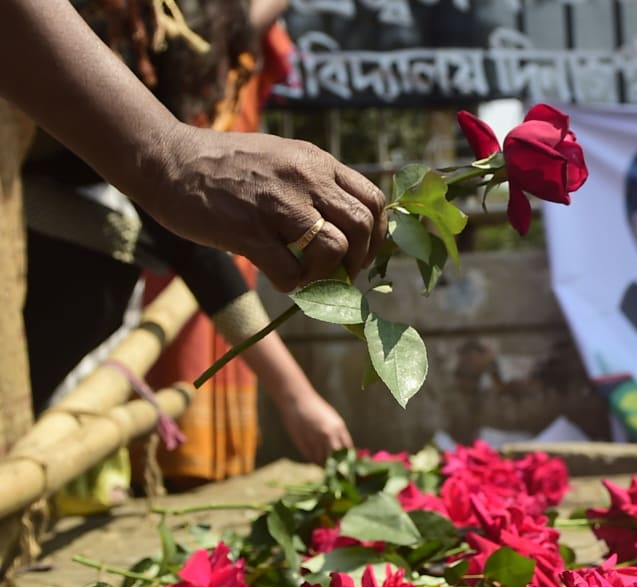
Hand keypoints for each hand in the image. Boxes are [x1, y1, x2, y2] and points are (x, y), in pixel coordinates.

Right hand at [143, 125, 386, 291]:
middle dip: (360, 260)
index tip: (364, 252)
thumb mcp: (282, 158)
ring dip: (328, 275)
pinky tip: (279, 279)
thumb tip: (344, 227)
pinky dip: (292, 286)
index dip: (378, 234)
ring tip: (309, 278)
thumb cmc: (223, 164)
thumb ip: (314, 184)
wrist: (166, 159)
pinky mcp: (249, 231)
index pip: (374, 199)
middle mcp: (305, 178)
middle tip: (342, 274)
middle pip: (363, 226)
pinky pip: (291, 273)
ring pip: (335, 249)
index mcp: (317, 162)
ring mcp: (278, 204)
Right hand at [277, 391, 353, 463]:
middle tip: (336, 471)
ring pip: (322, 461)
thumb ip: (337, 434)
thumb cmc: (315, 408)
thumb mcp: (331, 420)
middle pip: (337, 459)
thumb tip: (343, 452)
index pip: (348, 450)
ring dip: (324, 465)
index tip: (346, 466)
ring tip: (324, 466)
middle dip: (337, 467)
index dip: (348, 460)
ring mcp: (315, 439)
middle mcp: (329, 435)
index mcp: (339, 428)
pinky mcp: (303, 442)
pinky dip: (314, 460)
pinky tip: (315, 459)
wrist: (297, 399)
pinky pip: (311, 458)